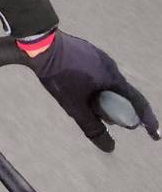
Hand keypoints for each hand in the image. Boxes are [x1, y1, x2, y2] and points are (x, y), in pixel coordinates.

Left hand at [18, 31, 159, 151]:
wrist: (40, 44)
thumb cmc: (60, 75)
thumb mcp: (75, 106)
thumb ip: (92, 127)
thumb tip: (109, 147)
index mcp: (112, 77)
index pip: (137, 101)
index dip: (147, 119)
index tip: (154, 133)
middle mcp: (109, 65)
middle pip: (122, 93)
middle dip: (118, 110)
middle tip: (108, 122)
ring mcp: (97, 56)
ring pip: (108, 83)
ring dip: (104, 98)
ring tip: (89, 108)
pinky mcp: (86, 52)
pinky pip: (97, 74)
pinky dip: (95, 87)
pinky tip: (78, 92)